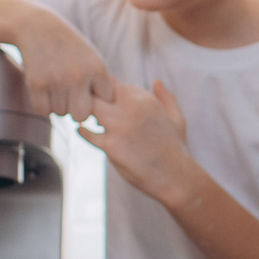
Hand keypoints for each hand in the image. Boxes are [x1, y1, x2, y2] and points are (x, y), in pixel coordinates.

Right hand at [12, 10, 119, 119]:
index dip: (96, 97)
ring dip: (57, 104)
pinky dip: (42, 105)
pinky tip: (44, 90)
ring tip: (56, 86)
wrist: (38, 27)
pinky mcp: (36, 83)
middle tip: (70, 96)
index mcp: (97, 69)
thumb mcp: (93, 58)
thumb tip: (108, 113)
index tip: (88, 87)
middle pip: (81, 115)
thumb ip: (101, 83)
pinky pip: (42, 110)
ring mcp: (56, 80)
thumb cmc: (70, 47)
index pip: (105, 101)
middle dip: (76, 109)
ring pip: (60, 113)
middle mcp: (78, 75)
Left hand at [78, 79, 198, 205]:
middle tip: (85, 105)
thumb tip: (157, 81)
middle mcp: (133, 109)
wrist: (175, 177)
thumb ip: (166, 97)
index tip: (102, 99)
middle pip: (98, 89)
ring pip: (90, 107)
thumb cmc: (175, 148)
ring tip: (86, 117)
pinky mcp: (111, 146)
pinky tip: (81, 130)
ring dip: (85, 111)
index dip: (104, 89)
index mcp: (146, 99)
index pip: (113, 82)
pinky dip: (82, 131)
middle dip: (90, 96)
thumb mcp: (177, 118)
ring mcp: (120, 127)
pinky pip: (87, 133)